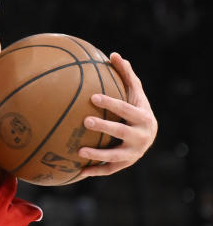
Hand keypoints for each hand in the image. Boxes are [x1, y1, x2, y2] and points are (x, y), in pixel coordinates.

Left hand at [77, 53, 157, 177]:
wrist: (148, 134)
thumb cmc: (136, 107)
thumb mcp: (134, 92)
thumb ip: (126, 75)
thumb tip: (114, 54)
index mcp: (143, 118)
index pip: (126, 109)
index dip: (111, 103)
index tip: (93, 97)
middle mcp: (142, 137)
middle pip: (122, 132)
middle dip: (105, 127)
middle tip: (86, 120)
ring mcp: (134, 153)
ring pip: (116, 156)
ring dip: (98, 154)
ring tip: (79, 150)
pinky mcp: (125, 164)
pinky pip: (109, 170)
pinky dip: (95, 171)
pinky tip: (78, 172)